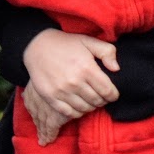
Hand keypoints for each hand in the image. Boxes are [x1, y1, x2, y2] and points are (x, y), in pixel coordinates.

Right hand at [21, 29, 119, 144]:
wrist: (38, 46)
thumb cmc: (66, 43)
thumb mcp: (88, 41)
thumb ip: (107, 51)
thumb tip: (116, 69)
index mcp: (86, 67)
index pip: (107, 91)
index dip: (113, 95)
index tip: (112, 93)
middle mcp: (74, 81)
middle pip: (97, 101)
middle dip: (103, 100)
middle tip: (101, 96)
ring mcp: (61, 91)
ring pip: (84, 108)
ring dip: (91, 107)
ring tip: (91, 100)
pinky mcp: (50, 97)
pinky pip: (69, 113)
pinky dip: (78, 112)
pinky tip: (79, 105)